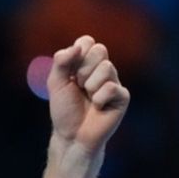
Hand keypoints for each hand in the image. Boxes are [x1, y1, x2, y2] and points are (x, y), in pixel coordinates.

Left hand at [47, 35, 130, 155]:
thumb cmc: (64, 109)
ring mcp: (114, 82)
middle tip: (79, 86)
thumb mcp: (56, 83)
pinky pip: (112, 87)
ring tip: (88, 98)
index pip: (87, 41)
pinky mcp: (122, 97)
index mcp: (86, 63)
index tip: (70, 72)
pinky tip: (98, 107)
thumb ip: (61, 61)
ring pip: (107, 67)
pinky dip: (99, 98)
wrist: (71, 135)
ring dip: (90, 85)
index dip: (77, 54)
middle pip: (100, 50)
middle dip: (83, 69)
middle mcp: (102, 70)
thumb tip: (78, 47)